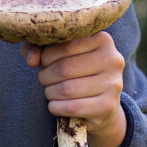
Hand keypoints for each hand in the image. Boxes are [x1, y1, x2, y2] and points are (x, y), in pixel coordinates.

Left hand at [22, 31, 126, 146]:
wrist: (100, 105)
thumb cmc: (75, 72)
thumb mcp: (58, 54)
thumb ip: (38, 47)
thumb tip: (32, 59)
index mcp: (102, 39)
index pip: (65, 44)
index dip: (46, 56)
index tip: (43, 63)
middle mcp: (113, 59)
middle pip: (65, 68)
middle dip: (46, 76)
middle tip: (44, 79)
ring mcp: (114, 84)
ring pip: (67, 89)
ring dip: (50, 92)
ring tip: (50, 91)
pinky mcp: (108, 106)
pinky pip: (72, 107)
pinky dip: (56, 107)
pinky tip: (55, 105)